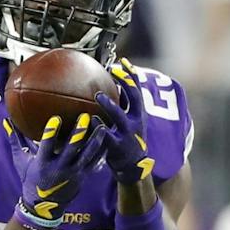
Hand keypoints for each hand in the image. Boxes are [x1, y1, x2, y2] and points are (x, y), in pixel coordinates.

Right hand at [15, 112, 108, 229]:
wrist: (44, 205)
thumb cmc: (30, 179)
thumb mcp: (20, 161)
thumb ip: (15, 140)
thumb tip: (7, 121)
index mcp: (42, 164)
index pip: (47, 146)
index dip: (51, 133)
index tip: (56, 118)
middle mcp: (59, 169)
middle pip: (71, 149)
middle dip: (78, 133)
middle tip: (85, 117)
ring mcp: (73, 173)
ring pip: (87, 155)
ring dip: (95, 140)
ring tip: (103, 125)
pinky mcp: (82, 176)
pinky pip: (94, 162)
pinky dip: (101, 150)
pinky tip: (107, 138)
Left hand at [94, 59, 152, 185]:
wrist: (132, 168)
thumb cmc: (126, 141)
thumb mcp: (129, 123)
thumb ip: (122, 108)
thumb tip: (110, 89)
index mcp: (138, 114)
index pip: (137, 90)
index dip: (132, 75)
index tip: (123, 61)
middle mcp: (136, 121)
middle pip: (135, 98)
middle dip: (127, 83)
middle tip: (114, 71)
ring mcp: (127, 134)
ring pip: (120, 116)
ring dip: (110, 105)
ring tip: (97, 95)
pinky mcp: (117, 147)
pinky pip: (106, 135)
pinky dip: (99, 127)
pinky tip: (90, 120)